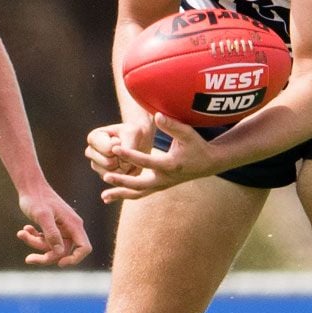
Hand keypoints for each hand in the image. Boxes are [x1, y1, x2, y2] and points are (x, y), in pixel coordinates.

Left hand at [15, 183, 92, 266]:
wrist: (29, 186)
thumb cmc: (37, 198)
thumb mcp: (42, 216)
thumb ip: (52, 233)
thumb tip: (60, 253)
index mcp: (73, 224)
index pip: (84, 248)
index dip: (75, 259)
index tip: (60, 264)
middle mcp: (70, 228)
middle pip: (63, 252)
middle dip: (45, 255)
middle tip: (28, 259)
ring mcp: (61, 229)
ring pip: (52, 247)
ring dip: (36, 244)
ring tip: (22, 233)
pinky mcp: (52, 228)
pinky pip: (45, 241)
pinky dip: (34, 238)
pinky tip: (25, 230)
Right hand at [84, 117, 153, 180]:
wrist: (137, 141)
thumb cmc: (133, 134)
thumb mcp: (133, 133)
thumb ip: (128, 147)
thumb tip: (123, 165)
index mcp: (93, 138)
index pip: (109, 150)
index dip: (120, 147)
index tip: (121, 140)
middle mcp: (90, 152)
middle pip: (109, 164)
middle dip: (122, 159)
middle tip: (125, 149)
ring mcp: (96, 166)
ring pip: (113, 174)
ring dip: (126, 167)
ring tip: (126, 156)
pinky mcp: (104, 176)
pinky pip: (118, 181)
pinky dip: (127, 173)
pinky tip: (127, 164)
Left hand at [95, 114, 221, 202]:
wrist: (208, 163)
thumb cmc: (197, 145)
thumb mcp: (188, 133)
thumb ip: (172, 125)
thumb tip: (156, 116)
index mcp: (170, 165)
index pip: (147, 161)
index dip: (130, 155)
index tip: (115, 148)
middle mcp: (165, 178)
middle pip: (140, 185)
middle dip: (122, 182)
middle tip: (106, 176)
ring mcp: (162, 185)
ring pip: (139, 194)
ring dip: (121, 194)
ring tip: (104, 196)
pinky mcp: (159, 187)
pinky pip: (141, 193)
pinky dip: (126, 194)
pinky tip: (110, 196)